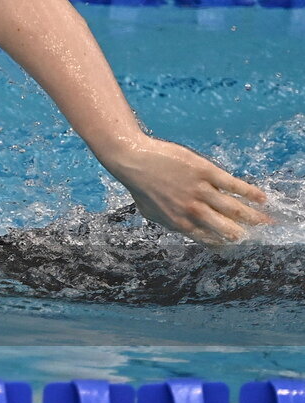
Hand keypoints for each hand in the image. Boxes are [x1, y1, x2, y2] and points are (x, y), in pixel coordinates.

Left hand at [105, 137, 271, 244]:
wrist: (134, 160)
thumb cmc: (140, 187)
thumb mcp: (152, 213)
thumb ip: (171, 223)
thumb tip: (186, 229)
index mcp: (180, 224)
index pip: (210, 239)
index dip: (226, 242)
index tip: (239, 242)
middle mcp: (193, 211)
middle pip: (227, 227)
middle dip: (246, 233)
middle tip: (260, 234)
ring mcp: (200, 191)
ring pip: (234, 208)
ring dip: (254, 216)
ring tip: (267, 219)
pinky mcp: (206, 173)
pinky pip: (233, 185)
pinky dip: (249, 193)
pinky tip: (261, 198)